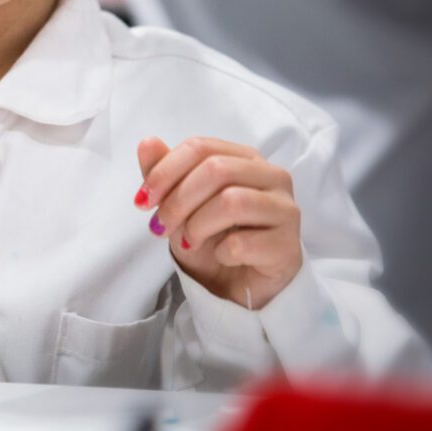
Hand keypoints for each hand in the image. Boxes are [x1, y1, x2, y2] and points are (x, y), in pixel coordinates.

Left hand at [135, 136, 302, 308]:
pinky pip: (244, 243)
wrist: (236, 287)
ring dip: (197, 226)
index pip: (201, 148)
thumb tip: (147, 142)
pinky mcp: (289, 246)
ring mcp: (285, 210)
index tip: (142, 200)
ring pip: (232, 202)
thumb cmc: (211, 239)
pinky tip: (223, 257)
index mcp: (245, 158)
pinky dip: (222, 253)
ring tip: (189, 242)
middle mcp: (272, 176)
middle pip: (216, 170)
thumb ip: (166, 174)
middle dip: (178, 201)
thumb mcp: (180, 206)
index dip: (165, 171)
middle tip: (160, 226)